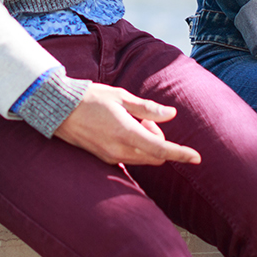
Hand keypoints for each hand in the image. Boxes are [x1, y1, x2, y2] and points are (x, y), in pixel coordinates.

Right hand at [53, 83, 200, 167]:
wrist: (59, 109)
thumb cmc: (90, 98)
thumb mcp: (121, 97)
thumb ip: (147, 108)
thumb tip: (171, 114)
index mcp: (126, 133)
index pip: (161, 150)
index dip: (181, 154)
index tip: (197, 157)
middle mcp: (119, 150)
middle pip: (155, 156)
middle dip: (160, 141)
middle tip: (146, 119)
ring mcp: (110, 157)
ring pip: (143, 158)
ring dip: (147, 144)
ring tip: (132, 121)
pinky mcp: (104, 159)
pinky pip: (130, 158)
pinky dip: (136, 147)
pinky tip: (124, 129)